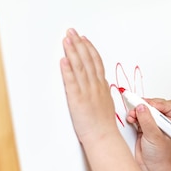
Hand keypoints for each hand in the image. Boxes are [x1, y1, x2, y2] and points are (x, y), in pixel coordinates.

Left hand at [59, 29, 117, 145]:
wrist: (103, 137)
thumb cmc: (104, 125)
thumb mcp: (106, 104)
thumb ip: (102, 91)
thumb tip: (101, 83)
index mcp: (102, 86)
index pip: (96, 62)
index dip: (89, 48)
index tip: (84, 39)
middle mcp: (95, 86)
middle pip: (87, 60)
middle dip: (79, 44)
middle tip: (72, 32)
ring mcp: (86, 92)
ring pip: (80, 67)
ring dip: (73, 51)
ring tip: (67, 39)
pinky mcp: (77, 99)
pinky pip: (72, 81)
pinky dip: (68, 69)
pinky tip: (64, 59)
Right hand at [126, 97, 170, 170]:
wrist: (151, 168)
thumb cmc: (160, 157)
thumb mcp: (154, 137)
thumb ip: (148, 121)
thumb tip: (142, 108)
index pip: (168, 105)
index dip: (158, 103)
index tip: (149, 106)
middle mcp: (162, 122)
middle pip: (155, 105)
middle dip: (145, 106)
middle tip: (138, 107)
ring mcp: (152, 124)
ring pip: (145, 110)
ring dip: (137, 110)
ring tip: (132, 115)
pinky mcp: (142, 127)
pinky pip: (137, 116)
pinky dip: (133, 116)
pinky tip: (131, 118)